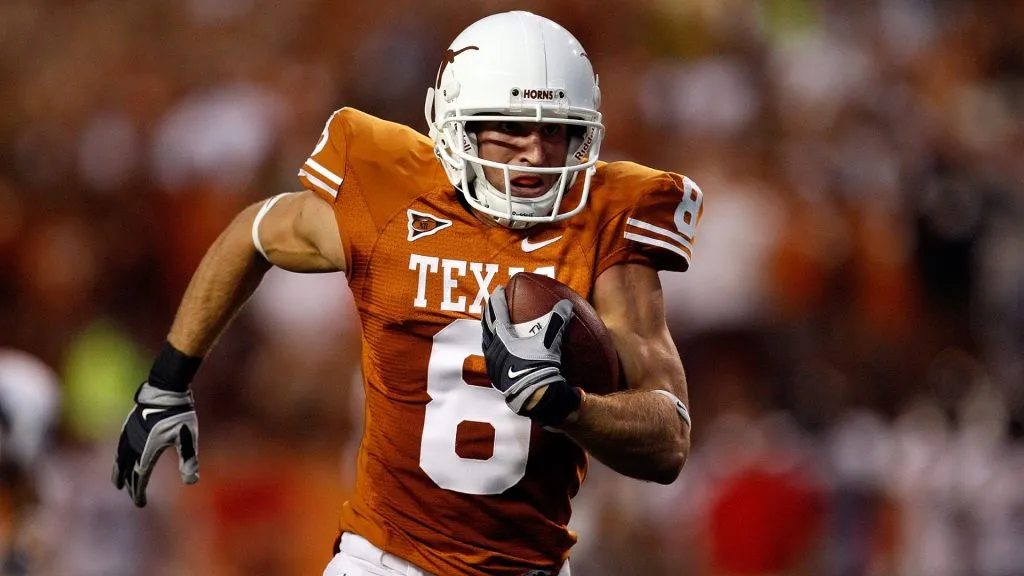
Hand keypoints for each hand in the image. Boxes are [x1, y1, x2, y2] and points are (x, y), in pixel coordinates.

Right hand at [112, 382, 198, 506]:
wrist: (166, 389)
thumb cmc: (180, 414)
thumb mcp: (187, 438)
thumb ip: (189, 460)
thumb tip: (192, 482)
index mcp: (147, 450)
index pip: (141, 477)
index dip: (139, 491)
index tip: (140, 503)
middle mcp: (135, 444)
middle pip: (129, 470)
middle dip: (131, 485)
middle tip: (133, 496)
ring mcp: (130, 433)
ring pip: (120, 458)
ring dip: (119, 472)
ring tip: (117, 484)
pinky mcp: (129, 424)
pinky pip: (119, 446)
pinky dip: (118, 457)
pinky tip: (120, 458)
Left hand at [481, 285, 580, 426]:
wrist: (534, 397)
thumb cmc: (539, 367)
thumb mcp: (549, 341)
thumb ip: (557, 320)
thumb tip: (566, 304)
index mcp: (501, 338)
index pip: (496, 312)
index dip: (497, 299)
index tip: (499, 289)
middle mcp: (492, 349)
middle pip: (486, 326)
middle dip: (489, 313)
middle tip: (494, 305)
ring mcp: (492, 364)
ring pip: (487, 342)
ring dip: (490, 331)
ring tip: (496, 325)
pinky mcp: (496, 377)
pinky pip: (492, 356)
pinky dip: (496, 347)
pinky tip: (503, 350)